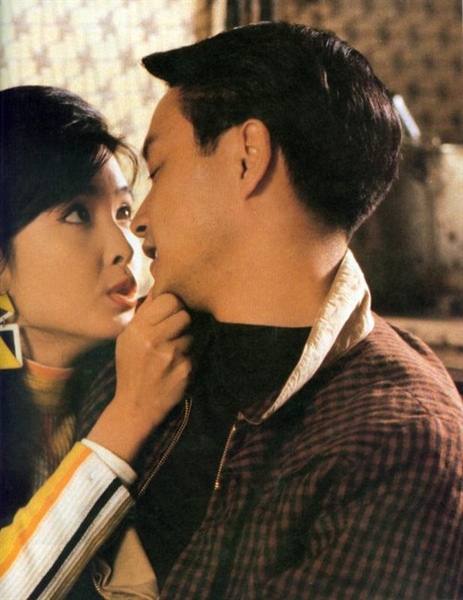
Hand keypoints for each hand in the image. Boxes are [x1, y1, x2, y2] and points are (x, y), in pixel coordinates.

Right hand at [88, 292, 191, 463]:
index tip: (173, 312)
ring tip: (175, 351)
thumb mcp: (128, 339)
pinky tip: (179, 364)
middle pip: (184, 313)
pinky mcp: (186, 369)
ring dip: (189, 338)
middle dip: (184, 320)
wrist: (136, 406)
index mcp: (138, 329)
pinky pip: (198, 350)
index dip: (175, 304)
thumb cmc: (132, 368)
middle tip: (177, 331)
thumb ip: (145, 313)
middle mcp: (153, 340)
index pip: (169, 299)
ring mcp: (171, 355)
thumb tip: (162, 285)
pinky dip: (192, 355)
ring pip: (193, 332)